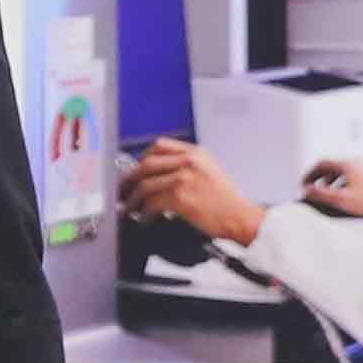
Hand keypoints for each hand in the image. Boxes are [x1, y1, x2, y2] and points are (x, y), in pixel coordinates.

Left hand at [116, 138, 260, 247]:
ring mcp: (184, 178)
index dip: (142, 157)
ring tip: (128, 208)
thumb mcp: (209, 170)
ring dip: (132, 199)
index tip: (135, 169)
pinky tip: (144, 218)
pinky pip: (151, 203)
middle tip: (122, 189)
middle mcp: (189, 162)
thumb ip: (186, 165)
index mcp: (196, 153)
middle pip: (147, 164)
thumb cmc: (226, 199)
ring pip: (145, 185)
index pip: (159, 145)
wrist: (240, 216)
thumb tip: (156, 172)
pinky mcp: (180, 197)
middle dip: (129, 178)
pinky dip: (144, 212)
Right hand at [299, 158, 362, 219]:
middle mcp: (357, 162)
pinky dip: (342, 182)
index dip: (310, 174)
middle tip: (312, 188)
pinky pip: (352, 174)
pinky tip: (343, 194)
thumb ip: (321, 193)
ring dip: (331, 180)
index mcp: (348, 164)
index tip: (305, 184)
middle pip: (332, 165)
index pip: (322, 163)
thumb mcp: (341, 199)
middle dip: (320, 177)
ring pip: (342, 170)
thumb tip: (307, 190)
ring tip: (326, 192)